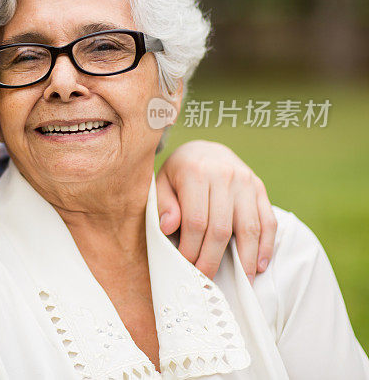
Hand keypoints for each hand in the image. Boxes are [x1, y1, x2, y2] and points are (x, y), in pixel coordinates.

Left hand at [156, 140, 276, 282]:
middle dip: (212, 259)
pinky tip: (259, 265)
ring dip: (245, 259)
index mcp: (195, 173)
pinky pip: (268, 221)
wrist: (206, 149)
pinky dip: (266, 245)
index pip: (195, 221)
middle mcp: (224, 175)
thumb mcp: (163, 181)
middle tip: (206, 280)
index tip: (186, 266)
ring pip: (248, 228)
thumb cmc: (179, 172)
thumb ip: (164, 204)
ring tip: (240, 282)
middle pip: (221, 228)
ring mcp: (246, 182)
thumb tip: (168, 227)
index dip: (191, 248)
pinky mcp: (260, 188)